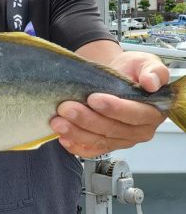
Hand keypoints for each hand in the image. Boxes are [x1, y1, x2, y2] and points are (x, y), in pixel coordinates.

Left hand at [50, 51, 169, 157]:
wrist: (116, 76)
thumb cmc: (131, 70)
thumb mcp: (146, 63)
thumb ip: (154, 71)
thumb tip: (151, 82)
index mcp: (153, 112)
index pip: (134, 114)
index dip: (114, 108)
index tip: (93, 99)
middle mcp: (140, 130)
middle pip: (112, 129)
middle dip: (87, 119)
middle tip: (66, 108)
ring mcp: (122, 140)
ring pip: (99, 141)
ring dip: (77, 132)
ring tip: (58, 122)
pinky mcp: (107, 145)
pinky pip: (92, 150)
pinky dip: (76, 146)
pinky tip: (64, 138)